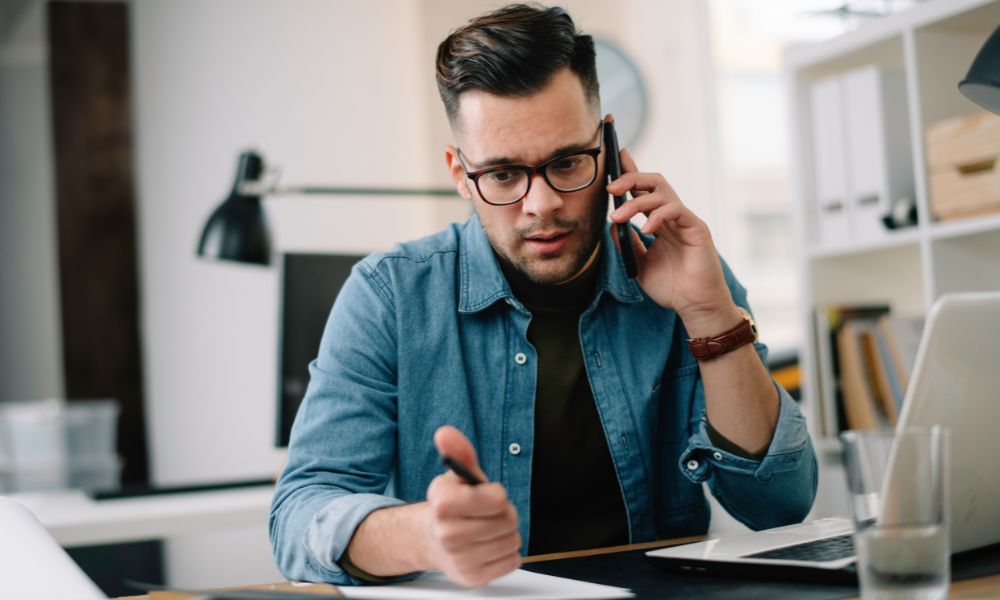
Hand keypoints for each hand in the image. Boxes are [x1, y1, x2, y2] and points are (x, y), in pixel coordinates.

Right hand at [423, 425, 521, 586]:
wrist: (432, 540)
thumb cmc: (452, 506)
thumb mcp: (456, 476)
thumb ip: (458, 452)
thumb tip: (445, 433)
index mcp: (443, 503)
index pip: (496, 499)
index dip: (496, 494)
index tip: (488, 495)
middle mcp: (447, 533)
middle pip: (508, 520)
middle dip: (504, 513)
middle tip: (488, 513)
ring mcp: (459, 558)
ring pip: (512, 541)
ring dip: (506, 533)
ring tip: (488, 529)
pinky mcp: (472, 577)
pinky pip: (512, 561)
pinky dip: (506, 552)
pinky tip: (488, 546)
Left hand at [606, 145, 737, 334]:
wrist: (694, 306)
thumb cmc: (671, 287)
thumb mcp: (639, 264)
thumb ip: (627, 243)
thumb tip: (611, 223)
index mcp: (658, 222)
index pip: (643, 190)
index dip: (631, 171)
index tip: (616, 155)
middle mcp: (672, 217)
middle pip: (653, 183)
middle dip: (630, 178)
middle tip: (609, 188)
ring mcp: (685, 220)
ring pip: (661, 194)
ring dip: (636, 202)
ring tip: (619, 217)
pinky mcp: (696, 228)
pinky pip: (676, 210)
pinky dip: (658, 216)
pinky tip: (646, 230)